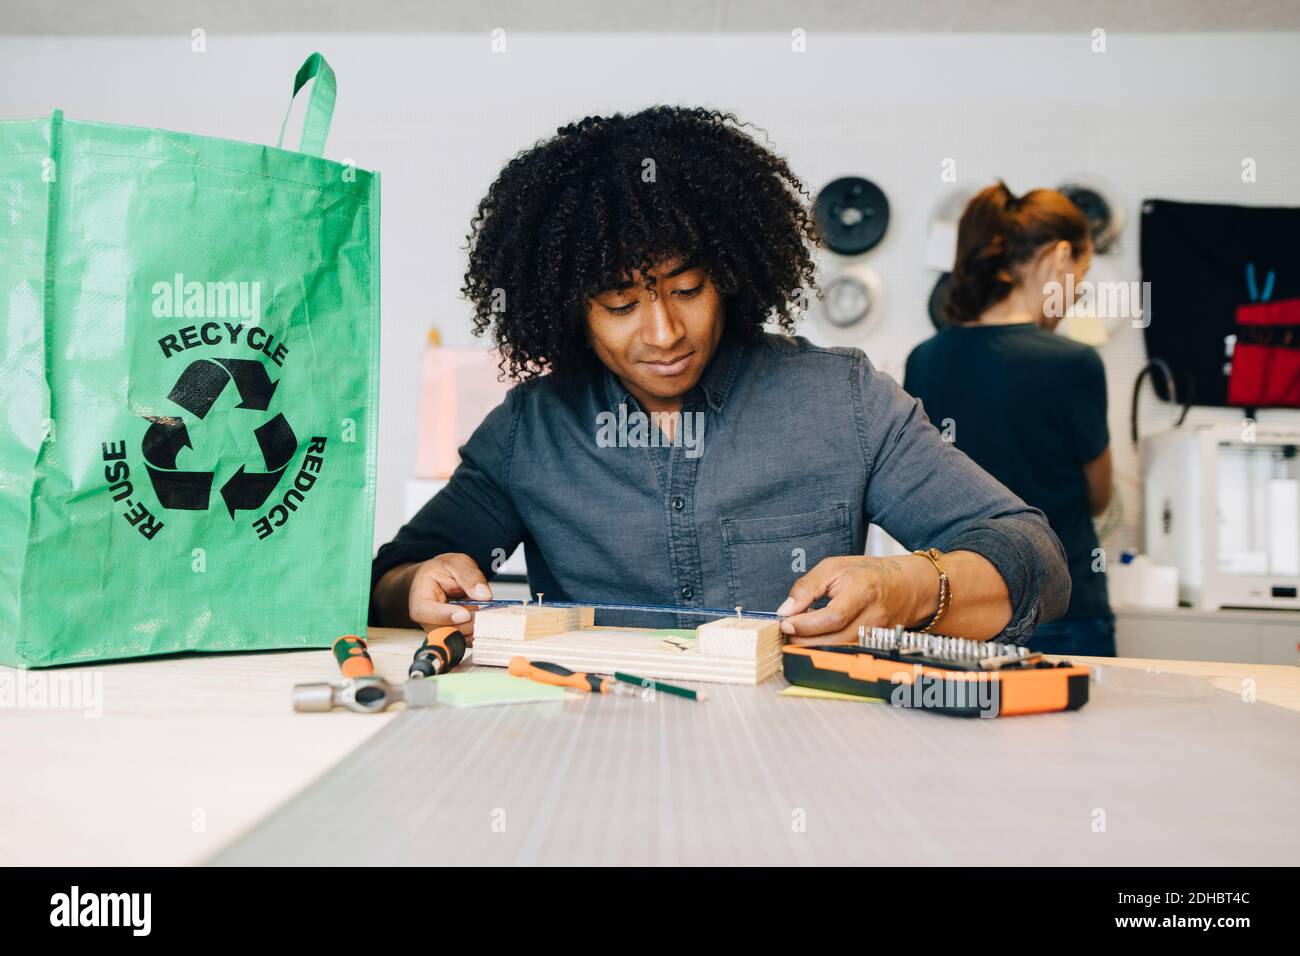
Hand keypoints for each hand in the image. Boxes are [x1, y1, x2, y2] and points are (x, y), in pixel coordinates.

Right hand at [407, 553, 492, 639]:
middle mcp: (426, 619)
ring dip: (474, 627)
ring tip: (482, 611)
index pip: (426, 612)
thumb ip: (470, 576)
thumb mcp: (456, 563)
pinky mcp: (451, 636)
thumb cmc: (442, 571)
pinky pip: (465, 641)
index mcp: (420, 598)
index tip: (464, 614)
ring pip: (457, 638)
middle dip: (467, 623)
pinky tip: (483, 621)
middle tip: (484, 611)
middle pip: (444, 630)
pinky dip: (477, 633)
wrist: (437, 579)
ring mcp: (438, 630)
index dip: (445, 616)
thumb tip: (484, 595)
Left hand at [776, 555, 935, 644]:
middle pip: (835, 639)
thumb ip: (807, 587)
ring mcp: (876, 634)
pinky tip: (817, 637)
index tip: (786, 622)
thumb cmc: (867, 574)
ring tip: (799, 633)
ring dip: (813, 645)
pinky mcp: (874, 644)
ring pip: (839, 649)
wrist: (905, 585)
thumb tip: (786, 609)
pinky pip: (845, 651)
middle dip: (804, 639)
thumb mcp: (833, 567)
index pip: (833, 616)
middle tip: (787, 630)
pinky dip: (827, 646)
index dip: (806, 624)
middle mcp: (873, 616)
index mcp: (863, 591)